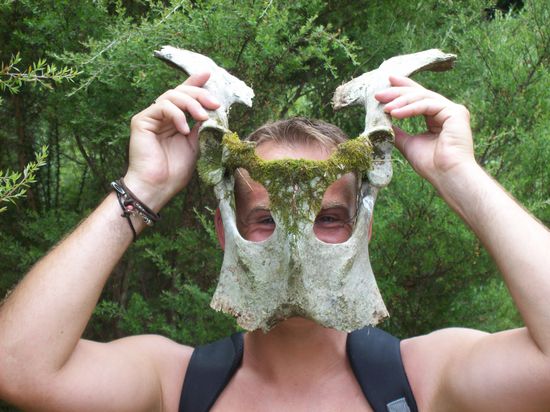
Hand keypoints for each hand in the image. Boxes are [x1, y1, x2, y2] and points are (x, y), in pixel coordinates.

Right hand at [124, 72, 219, 210]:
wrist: (158, 186)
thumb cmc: (175, 170)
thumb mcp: (196, 144)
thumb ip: (202, 126)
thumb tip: (213, 110)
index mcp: (174, 120)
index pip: (185, 96)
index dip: (195, 83)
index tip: (209, 74)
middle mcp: (162, 115)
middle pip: (180, 92)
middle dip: (200, 95)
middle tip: (215, 104)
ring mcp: (151, 117)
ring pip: (172, 96)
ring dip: (192, 104)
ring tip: (203, 118)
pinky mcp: (141, 120)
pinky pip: (161, 106)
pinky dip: (176, 114)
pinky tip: (184, 129)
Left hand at [375, 75, 474, 184]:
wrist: (447, 176)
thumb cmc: (431, 165)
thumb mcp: (408, 144)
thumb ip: (397, 132)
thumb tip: (382, 123)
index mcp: (437, 117)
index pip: (418, 98)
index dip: (403, 88)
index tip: (387, 81)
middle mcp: (446, 111)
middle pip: (419, 94)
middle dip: (398, 92)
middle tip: (379, 93)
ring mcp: (453, 111)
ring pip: (422, 97)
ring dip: (400, 101)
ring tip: (384, 107)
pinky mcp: (456, 113)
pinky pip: (428, 105)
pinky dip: (410, 108)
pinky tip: (395, 113)